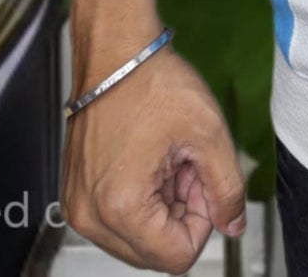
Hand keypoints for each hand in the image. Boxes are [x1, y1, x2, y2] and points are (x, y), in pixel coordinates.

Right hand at [60, 40, 248, 272]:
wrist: (114, 51)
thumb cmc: (152, 82)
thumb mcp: (207, 134)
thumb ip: (227, 189)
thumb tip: (232, 226)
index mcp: (121, 207)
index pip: (177, 257)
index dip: (202, 221)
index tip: (200, 179)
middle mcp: (90, 216)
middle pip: (154, 253)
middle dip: (180, 215)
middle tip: (186, 165)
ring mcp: (78, 207)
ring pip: (136, 239)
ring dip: (161, 208)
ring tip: (166, 159)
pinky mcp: (75, 194)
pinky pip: (116, 220)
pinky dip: (139, 199)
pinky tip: (148, 159)